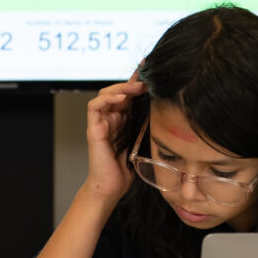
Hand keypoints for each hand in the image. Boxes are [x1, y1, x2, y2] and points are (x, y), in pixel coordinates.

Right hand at [84, 72, 145, 204]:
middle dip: (132, 81)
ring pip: (105, 94)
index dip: (138, 82)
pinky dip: (107, 99)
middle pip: (118, 91)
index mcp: (123, 120)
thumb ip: (148, 124)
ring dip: (121, 88)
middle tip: (146, 77)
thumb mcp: (143, 140)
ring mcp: (101, 123)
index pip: (129, 95)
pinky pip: (94, 107)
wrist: (112, 187)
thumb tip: (163, 107)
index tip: (150, 70)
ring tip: (136, 87)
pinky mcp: (94, 129)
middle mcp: (111, 118)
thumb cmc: (127, 168)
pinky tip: (121, 99)